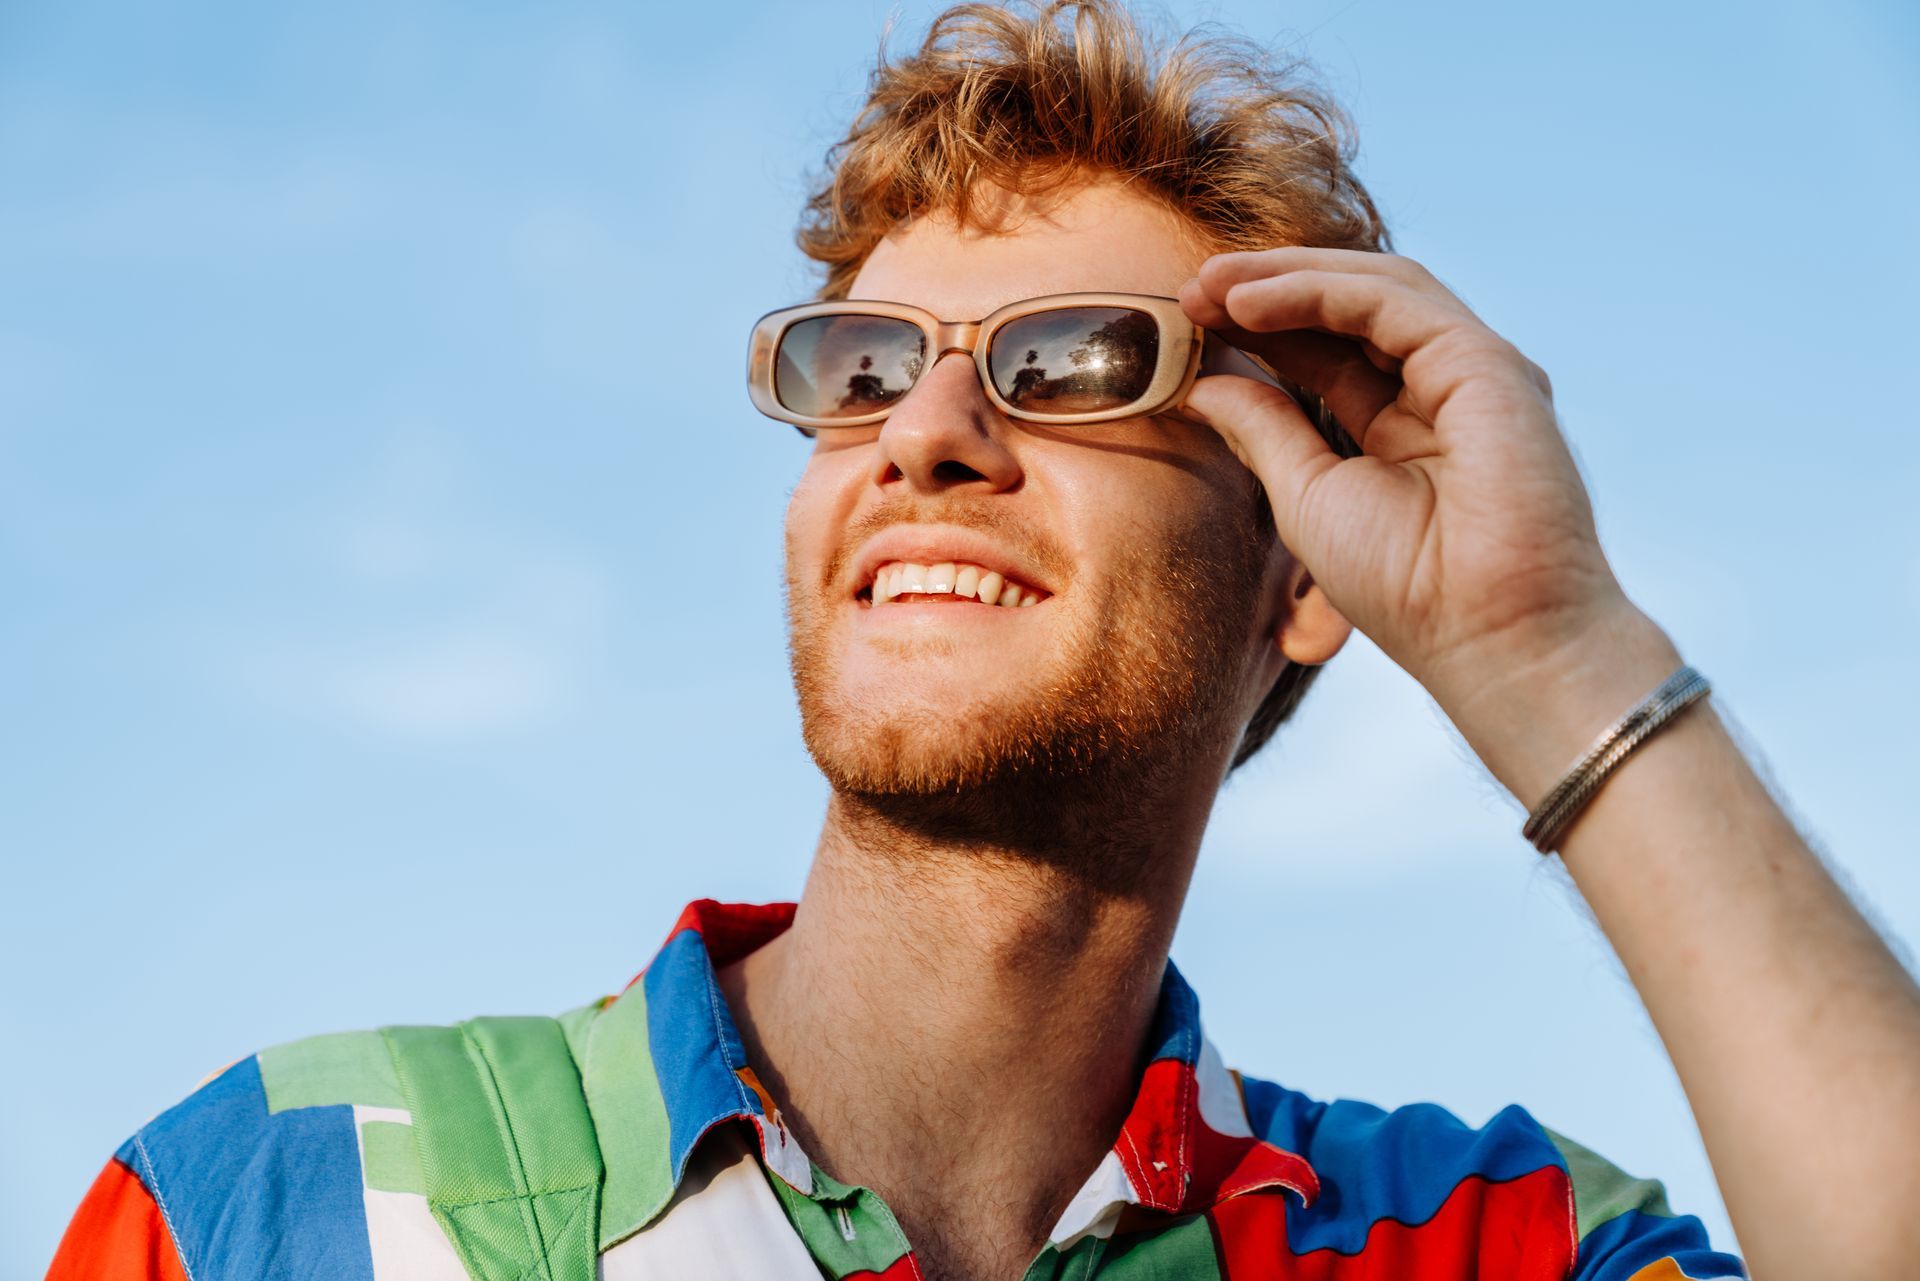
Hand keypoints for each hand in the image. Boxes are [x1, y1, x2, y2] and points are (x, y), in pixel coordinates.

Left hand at [1178, 248, 1643, 715]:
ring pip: (1373, 288)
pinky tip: (1250, 301)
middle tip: (1189, 286)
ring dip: (1284, 277)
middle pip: (1349, 309)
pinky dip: (1316, 290)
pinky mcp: (1485, 361)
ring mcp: (1470, 369)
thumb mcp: (1308, 498)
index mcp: (1406, 424)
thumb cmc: (1409, 589)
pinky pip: (1390, 299)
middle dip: (1265, 290)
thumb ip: (1265, 433)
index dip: (1259, 328)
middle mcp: (1443, 387)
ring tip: (1209, 284)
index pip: (1327, 350)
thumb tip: (1205, 386)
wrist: (1489, 636)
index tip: (1189, 319)